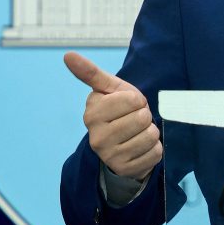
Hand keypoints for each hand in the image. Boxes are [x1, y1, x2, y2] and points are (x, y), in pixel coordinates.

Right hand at [64, 51, 162, 180]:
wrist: (122, 143)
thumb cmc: (118, 110)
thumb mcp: (109, 89)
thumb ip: (91, 73)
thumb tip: (68, 54)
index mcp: (92, 115)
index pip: (132, 100)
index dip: (136, 99)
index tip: (128, 104)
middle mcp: (97, 138)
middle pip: (142, 118)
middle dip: (144, 115)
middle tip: (133, 119)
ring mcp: (110, 157)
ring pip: (150, 136)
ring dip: (150, 132)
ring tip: (138, 133)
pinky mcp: (126, 170)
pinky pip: (155, 153)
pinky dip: (154, 148)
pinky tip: (142, 148)